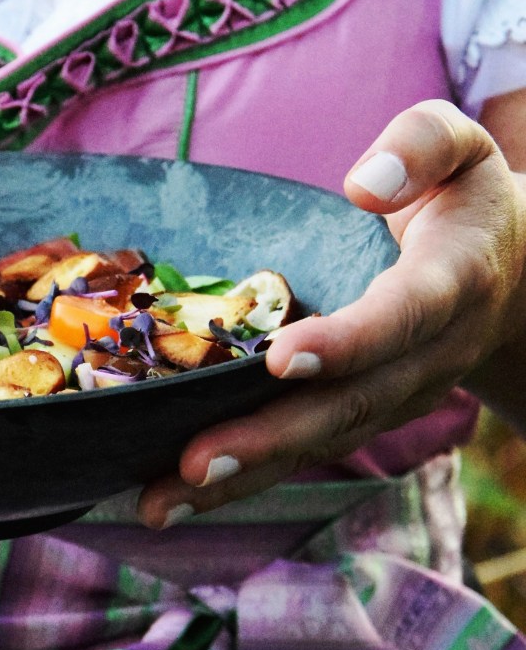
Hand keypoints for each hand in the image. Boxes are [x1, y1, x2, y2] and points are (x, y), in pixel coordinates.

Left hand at [136, 100, 525, 529]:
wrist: (516, 272)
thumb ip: (421, 145)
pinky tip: (174, 496)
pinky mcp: (364, 412)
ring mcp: (396, 395)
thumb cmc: (463, 196)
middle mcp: (426, 355)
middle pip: (350, 406)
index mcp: (452, 284)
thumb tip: (364, 183)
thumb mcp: (460, 148)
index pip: (401, 318)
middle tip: (193, 461)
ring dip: (243, 476)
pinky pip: (305, 448)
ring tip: (161, 503)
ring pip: (321, 443)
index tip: (281, 359)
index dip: (347, 343)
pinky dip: (243, 476)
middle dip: (270, 438)